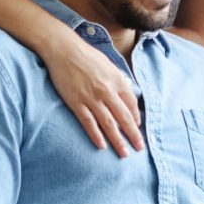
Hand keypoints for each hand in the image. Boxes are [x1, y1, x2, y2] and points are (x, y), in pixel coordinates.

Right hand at [42, 32, 143, 155]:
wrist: (63, 49)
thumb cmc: (86, 55)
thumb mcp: (108, 65)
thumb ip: (118, 80)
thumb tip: (127, 91)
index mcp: (117, 81)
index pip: (131, 105)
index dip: (136, 119)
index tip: (137, 129)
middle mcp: (107, 91)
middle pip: (124, 118)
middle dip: (133, 135)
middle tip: (140, 148)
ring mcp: (92, 98)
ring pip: (108, 124)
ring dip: (118, 140)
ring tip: (124, 153)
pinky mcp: (76, 102)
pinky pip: (88, 123)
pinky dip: (96, 135)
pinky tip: (102, 145)